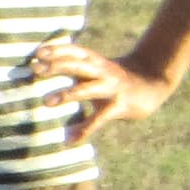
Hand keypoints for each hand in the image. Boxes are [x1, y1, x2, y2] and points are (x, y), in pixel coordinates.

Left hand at [29, 40, 173, 144]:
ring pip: (87, 89)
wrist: (154, 84)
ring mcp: (112, 88)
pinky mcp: (120, 106)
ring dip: (67, 93)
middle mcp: (104, 72)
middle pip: (78, 65)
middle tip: (36, 70)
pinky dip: (84, 130)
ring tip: (46, 101)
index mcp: (97, 62)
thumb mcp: (97, 70)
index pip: (75, 51)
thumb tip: (41, 75)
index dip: (57, 50)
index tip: (37, 53)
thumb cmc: (116, 79)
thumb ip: (74, 71)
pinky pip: (100, 119)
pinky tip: (69, 139)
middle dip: (57, 66)